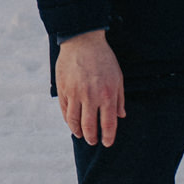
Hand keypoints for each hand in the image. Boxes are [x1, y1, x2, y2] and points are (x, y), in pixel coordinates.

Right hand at [55, 29, 124, 145]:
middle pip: (89, 127)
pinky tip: (72, 122)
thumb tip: (120, 116)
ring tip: (80, 135)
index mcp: (107, 95)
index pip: (108, 124)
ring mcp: (74, 93)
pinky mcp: (63, 89)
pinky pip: (64, 109)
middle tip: (93, 141)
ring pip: (74, 121)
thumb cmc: (103, 59)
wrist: (82, 41)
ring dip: (77, 131)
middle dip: (92, 138)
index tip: (107, 143)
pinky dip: (68, 119)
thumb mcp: (118, 77)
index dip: (108, 137)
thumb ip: (119, 98)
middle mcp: (90, 97)